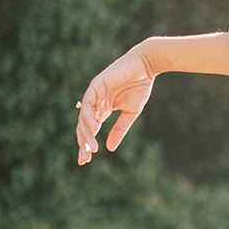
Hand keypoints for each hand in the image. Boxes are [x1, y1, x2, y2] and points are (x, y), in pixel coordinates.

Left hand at [76, 44, 155, 163]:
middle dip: (83, 143)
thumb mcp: (130, 113)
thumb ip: (120, 129)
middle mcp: (95, 103)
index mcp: (102, 110)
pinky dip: (88, 117)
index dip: (86, 145)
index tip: (86, 161)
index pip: (90, 130)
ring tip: (90, 149)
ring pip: (83, 118)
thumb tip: (110, 149)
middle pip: (83, 127)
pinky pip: (87, 105)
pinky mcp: (95, 86)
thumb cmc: (140, 87)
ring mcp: (94, 95)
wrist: (145, 67)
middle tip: (85, 159)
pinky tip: (92, 129)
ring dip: (86, 134)